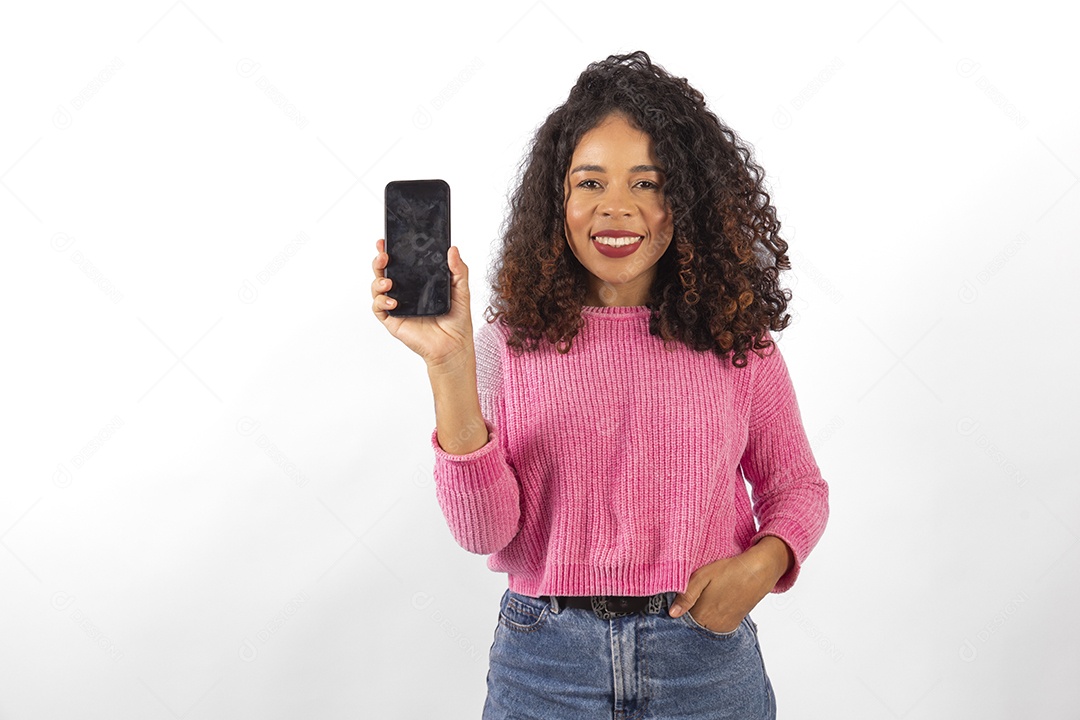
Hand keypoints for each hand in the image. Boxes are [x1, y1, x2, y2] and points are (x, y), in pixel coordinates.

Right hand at [371, 238, 475, 367]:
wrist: (454, 346)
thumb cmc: (457, 320)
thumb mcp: (461, 291)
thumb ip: (458, 270)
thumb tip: (453, 249)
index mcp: (418, 282)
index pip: (401, 263)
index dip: (391, 251)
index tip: (387, 241)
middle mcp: (405, 291)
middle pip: (384, 272)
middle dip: (379, 261)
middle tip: (383, 255)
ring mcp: (397, 306)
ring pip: (377, 288)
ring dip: (378, 281)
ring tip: (388, 281)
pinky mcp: (393, 321)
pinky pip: (379, 308)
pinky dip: (381, 302)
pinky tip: (393, 301)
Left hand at [668, 537, 792, 632]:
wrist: (758, 571)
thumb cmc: (729, 571)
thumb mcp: (702, 577)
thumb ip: (686, 595)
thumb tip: (672, 614)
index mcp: (702, 616)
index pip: (680, 621)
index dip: (677, 610)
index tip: (675, 600)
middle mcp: (712, 626)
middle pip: (691, 624)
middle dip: (687, 614)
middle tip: (691, 596)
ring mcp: (723, 628)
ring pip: (702, 626)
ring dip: (698, 616)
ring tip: (703, 599)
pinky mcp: (732, 625)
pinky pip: (714, 626)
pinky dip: (709, 618)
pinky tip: (712, 604)